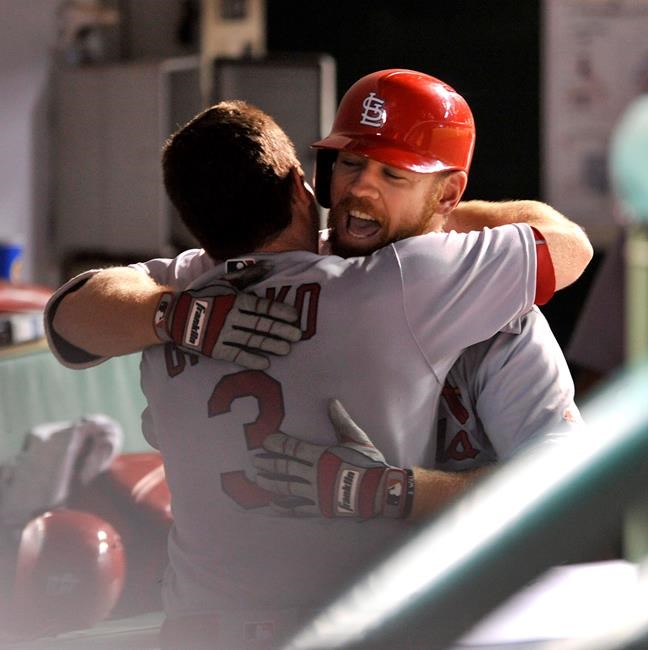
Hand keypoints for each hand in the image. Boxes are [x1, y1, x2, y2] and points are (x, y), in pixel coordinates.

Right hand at [153, 264, 301, 369]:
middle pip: (260, 324)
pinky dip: (251, 360)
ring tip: (287, 349)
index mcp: (234, 300)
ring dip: (271, 345)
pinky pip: (237, 355)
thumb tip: (270, 265)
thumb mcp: (225, 282)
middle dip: (281, 330)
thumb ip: (248, 276)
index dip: (279, 311)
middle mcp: (230, 317)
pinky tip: (266, 363)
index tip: (294, 316)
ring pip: (252, 340)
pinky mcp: (216, 349)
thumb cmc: (205, 296)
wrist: (175, 315)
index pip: (261, 306)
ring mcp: (223, 334)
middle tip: (298, 335)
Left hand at [253, 399, 413, 518]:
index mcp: (321, 456)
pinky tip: (272, 504)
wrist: (381, 492)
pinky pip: (297, 508)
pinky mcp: (320, 508)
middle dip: (267, 463)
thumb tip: (332, 402)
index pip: (293, 449)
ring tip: (256, 479)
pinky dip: (284, 506)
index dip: (277, 444)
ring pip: (286, 487)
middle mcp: (314, 475)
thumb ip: (342, 421)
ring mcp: (315, 493)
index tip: (264, 440)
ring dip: (269, 482)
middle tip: (251, 460)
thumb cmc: (370, 463)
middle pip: (284, 468)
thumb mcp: (357, 439)